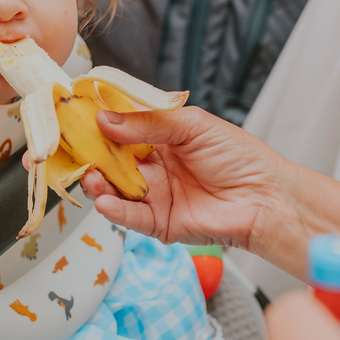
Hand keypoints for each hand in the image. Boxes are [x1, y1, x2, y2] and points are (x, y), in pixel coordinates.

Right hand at [80, 107, 339, 279]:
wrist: (267, 197)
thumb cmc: (240, 157)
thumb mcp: (192, 126)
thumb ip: (147, 123)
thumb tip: (105, 119)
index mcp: (159, 138)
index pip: (120, 128)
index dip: (98, 123)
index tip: (75, 115)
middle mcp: (153, 166)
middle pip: (110, 160)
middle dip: (90, 154)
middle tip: (72, 147)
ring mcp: (154, 195)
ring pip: (114, 188)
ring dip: (98, 182)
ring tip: (91, 175)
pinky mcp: (160, 224)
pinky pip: (130, 217)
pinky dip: (114, 210)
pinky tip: (105, 200)